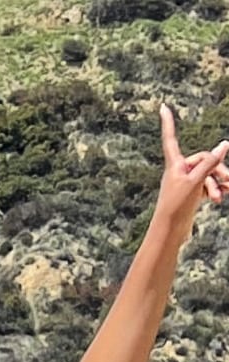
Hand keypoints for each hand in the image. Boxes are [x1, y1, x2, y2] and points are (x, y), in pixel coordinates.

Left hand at [154, 105, 228, 244]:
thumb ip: (211, 162)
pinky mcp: (191, 194)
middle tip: (228, 180)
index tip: (162, 107)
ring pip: (208, 174)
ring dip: (217, 183)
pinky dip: (216, 189)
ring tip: (221, 197)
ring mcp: (186, 182)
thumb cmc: (176, 206)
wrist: (169, 232)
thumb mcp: (196, 182)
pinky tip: (224, 195)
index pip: (171, 139)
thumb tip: (224, 145)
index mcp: (174, 165)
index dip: (168, 123)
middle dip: (217, 170)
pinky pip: (207, 184)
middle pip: (203, 160)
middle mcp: (179, 171)